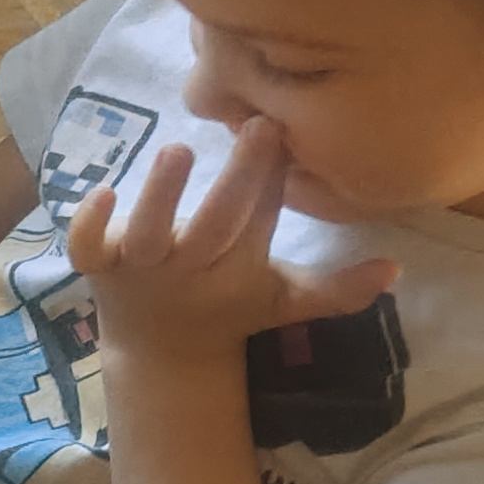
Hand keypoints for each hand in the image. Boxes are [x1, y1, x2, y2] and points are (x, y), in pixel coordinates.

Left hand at [67, 120, 395, 364]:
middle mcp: (188, 271)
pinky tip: (101, 190)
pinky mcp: (98, 268)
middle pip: (213, 228)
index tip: (286, 132)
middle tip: (257, 127)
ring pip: (146, 237)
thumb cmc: (230, 310)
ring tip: (177, 150)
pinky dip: (87, 225)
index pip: (258, 223)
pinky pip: (86, 250)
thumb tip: (397, 269)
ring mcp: (139, 270)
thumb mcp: (285, 301)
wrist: (161, 356)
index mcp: (237, 273)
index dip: (271, 180)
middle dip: (237, 181)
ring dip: (160, 197)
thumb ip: (338, 289)